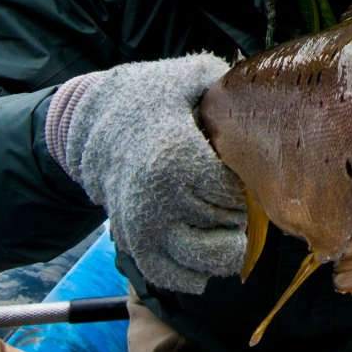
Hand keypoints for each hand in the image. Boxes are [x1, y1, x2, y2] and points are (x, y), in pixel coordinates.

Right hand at [46, 52, 246, 294]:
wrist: (92, 120)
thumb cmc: (150, 95)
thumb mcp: (187, 77)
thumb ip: (224, 82)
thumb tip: (260, 86)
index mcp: (176, 158)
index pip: (233, 194)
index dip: (247, 184)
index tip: (242, 169)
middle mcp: (157, 198)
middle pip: (223, 225)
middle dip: (239, 212)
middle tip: (236, 194)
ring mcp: (142, 225)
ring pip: (199, 259)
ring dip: (223, 249)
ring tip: (229, 229)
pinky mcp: (133, 242)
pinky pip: (168, 274)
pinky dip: (192, 274)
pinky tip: (206, 256)